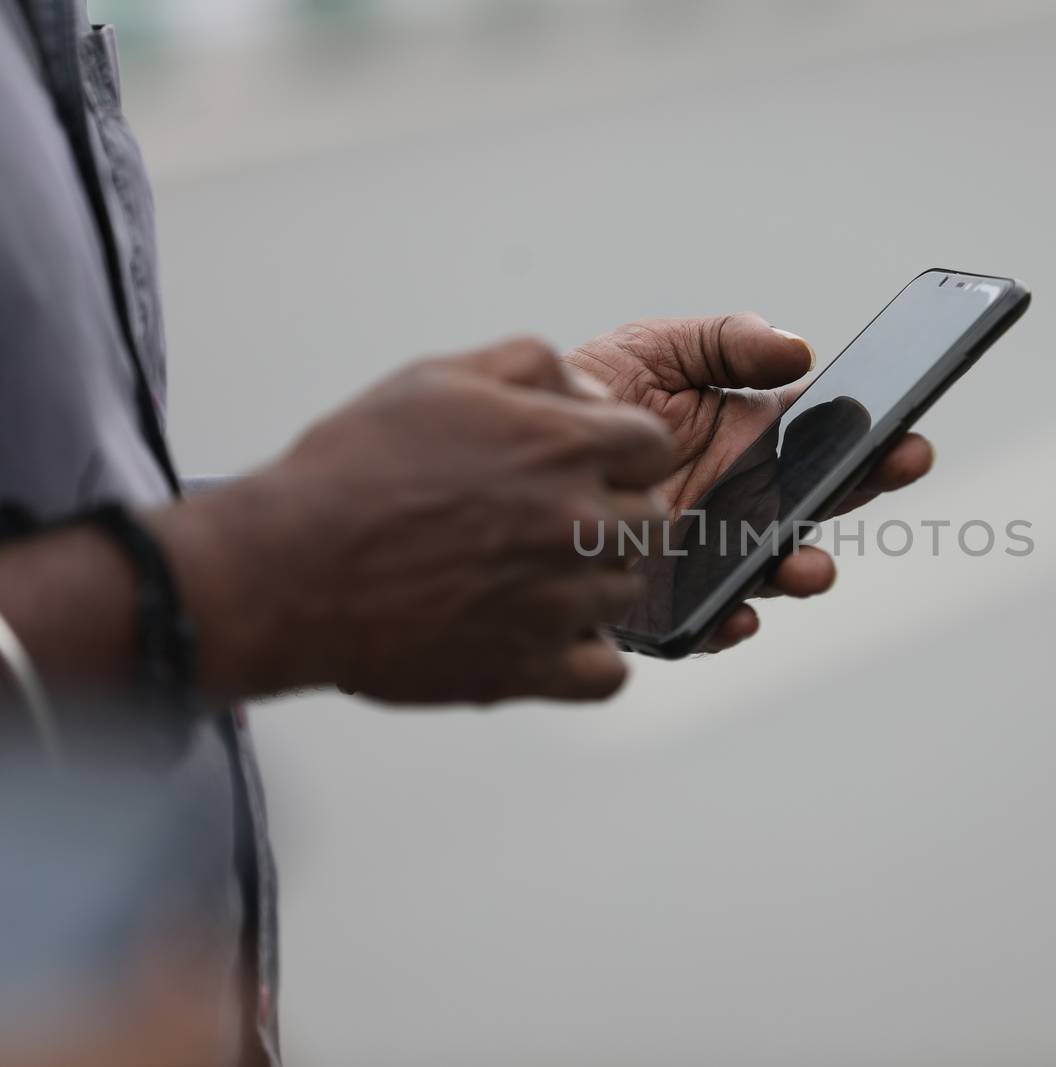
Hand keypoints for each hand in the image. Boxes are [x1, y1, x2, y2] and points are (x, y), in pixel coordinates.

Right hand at [159, 338, 673, 704]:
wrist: (283, 570)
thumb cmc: (352, 470)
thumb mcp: (437, 379)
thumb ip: (530, 368)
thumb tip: (590, 390)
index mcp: (560, 447)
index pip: (654, 446)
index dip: (624, 452)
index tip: (591, 464)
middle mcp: (574, 523)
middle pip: (651, 519)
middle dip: (612, 513)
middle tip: (553, 520)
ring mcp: (558, 602)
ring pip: (628, 591)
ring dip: (593, 581)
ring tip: (529, 574)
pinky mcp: (528, 669)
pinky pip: (608, 674)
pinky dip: (586, 657)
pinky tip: (547, 635)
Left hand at [565, 314, 934, 650]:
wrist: (510, 451)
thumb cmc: (590, 395)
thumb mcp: (656, 348)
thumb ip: (725, 342)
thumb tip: (800, 349)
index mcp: (751, 439)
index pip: (826, 440)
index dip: (873, 439)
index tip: (907, 434)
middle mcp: (742, 500)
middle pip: (818, 502)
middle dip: (862, 488)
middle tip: (899, 469)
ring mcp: (709, 551)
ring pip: (772, 569)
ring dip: (800, 570)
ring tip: (809, 567)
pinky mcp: (665, 598)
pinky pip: (705, 620)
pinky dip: (727, 620)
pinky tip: (737, 614)